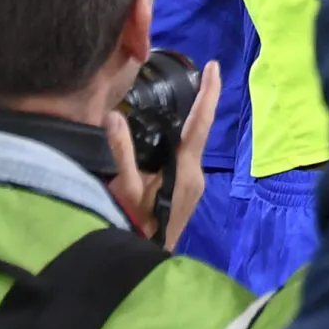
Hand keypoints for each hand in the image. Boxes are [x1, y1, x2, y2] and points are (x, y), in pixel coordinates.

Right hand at [105, 60, 223, 251]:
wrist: (144, 263)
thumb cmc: (135, 225)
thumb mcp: (125, 187)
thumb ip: (121, 151)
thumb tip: (114, 115)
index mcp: (186, 167)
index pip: (201, 122)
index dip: (209, 92)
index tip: (214, 66)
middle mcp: (196, 174)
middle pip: (197, 132)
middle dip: (196, 104)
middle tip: (194, 76)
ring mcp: (194, 186)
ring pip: (189, 148)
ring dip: (183, 127)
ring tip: (176, 104)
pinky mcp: (187, 194)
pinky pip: (184, 161)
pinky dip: (176, 145)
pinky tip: (163, 142)